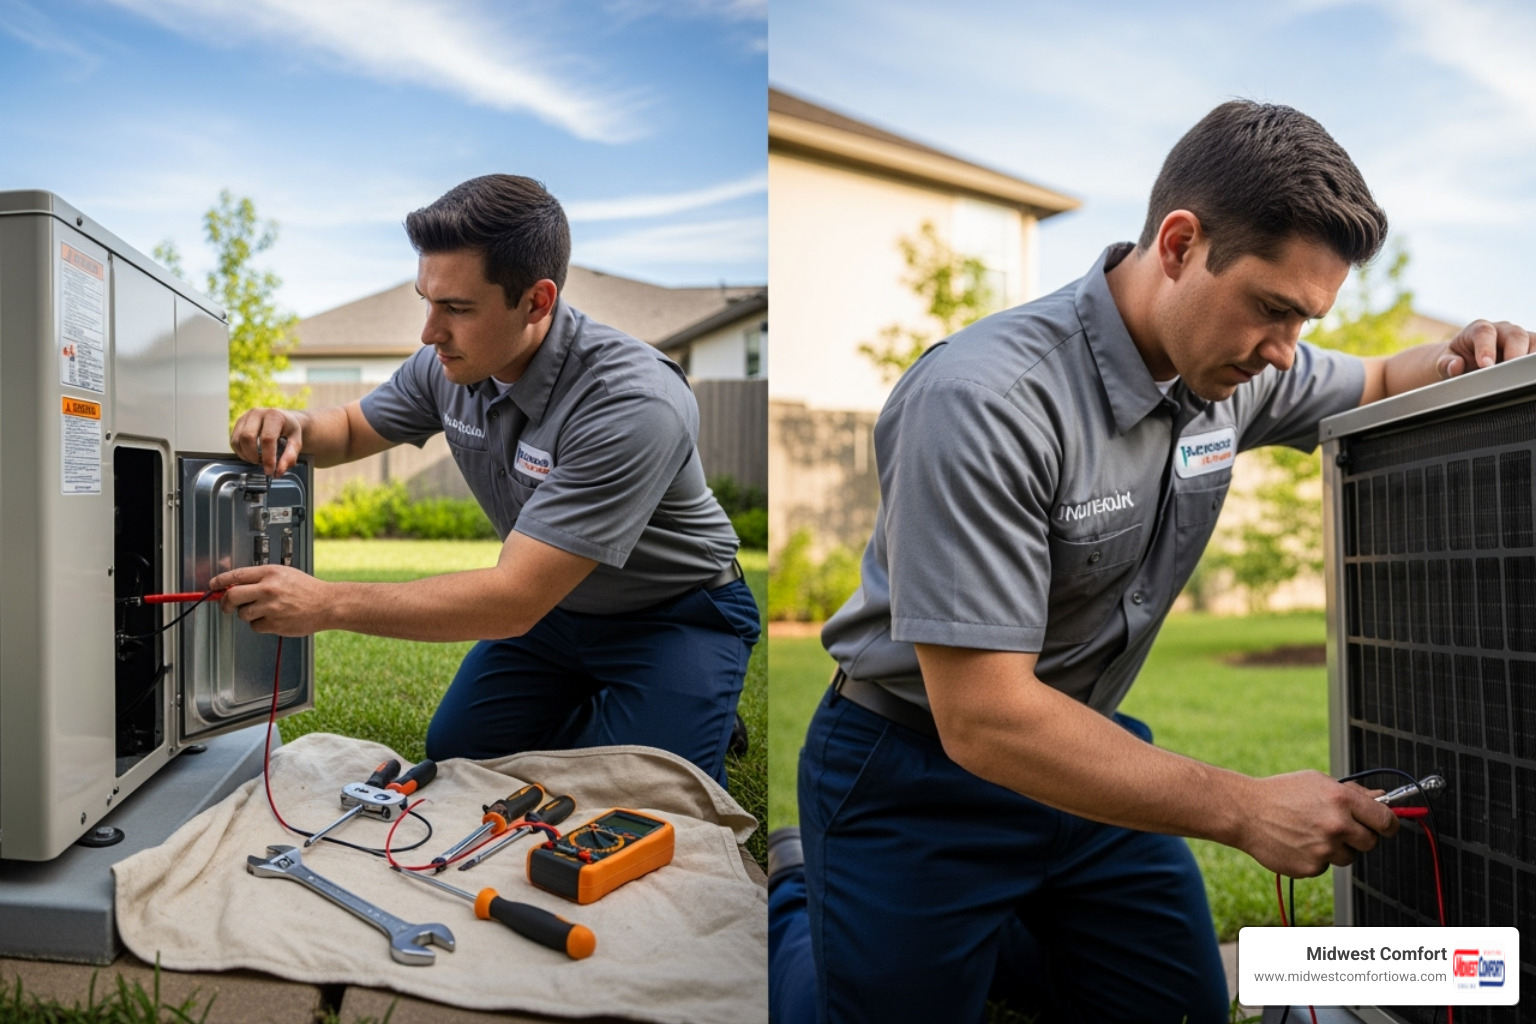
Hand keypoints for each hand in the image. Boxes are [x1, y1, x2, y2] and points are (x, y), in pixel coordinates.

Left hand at [209, 564, 330, 636]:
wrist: (327, 604)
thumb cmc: (307, 589)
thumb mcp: (284, 574)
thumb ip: (261, 578)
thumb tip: (236, 585)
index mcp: (270, 573)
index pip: (236, 575)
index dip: (220, 581)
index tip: (213, 585)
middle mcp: (269, 589)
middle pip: (232, 596)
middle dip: (225, 603)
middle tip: (227, 606)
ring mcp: (271, 607)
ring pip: (243, 614)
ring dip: (248, 614)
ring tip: (264, 610)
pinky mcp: (275, 624)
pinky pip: (256, 626)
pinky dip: (261, 624)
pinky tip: (274, 618)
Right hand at [230, 408, 303, 475]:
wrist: (283, 418)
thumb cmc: (289, 430)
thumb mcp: (296, 442)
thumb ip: (290, 456)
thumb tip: (279, 471)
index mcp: (274, 416)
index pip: (267, 438)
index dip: (267, 457)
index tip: (270, 470)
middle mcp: (257, 413)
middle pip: (248, 437)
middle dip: (253, 456)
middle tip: (262, 464)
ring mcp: (245, 417)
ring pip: (237, 440)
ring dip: (246, 455)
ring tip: (258, 460)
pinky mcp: (238, 423)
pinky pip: (233, 441)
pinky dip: (240, 452)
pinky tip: (251, 455)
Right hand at [1237, 771, 1399, 877]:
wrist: (1245, 812)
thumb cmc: (1280, 793)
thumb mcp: (1317, 781)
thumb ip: (1353, 793)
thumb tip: (1382, 799)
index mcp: (1342, 800)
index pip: (1386, 820)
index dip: (1389, 824)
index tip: (1385, 825)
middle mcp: (1337, 825)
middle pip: (1371, 842)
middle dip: (1360, 836)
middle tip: (1340, 827)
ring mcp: (1325, 849)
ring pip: (1348, 856)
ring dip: (1337, 848)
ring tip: (1310, 832)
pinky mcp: (1312, 867)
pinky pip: (1326, 865)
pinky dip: (1316, 857)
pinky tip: (1297, 842)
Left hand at [1437, 320, 1531, 378]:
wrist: (1467, 358)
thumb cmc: (1458, 359)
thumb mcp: (1445, 362)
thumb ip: (1447, 364)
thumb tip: (1455, 366)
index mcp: (1478, 329)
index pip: (1484, 333)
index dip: (1486, 348)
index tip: (1485, 366)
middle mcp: (1502, 330)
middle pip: (1515, 334)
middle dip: (1514, 352)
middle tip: (1509, 371)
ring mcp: (1519, 338)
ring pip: (1533, 341)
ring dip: (1529, 357)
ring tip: (1521, 374)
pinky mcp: (1530, 347)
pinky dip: (1533, 362)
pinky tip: (1529, 374)